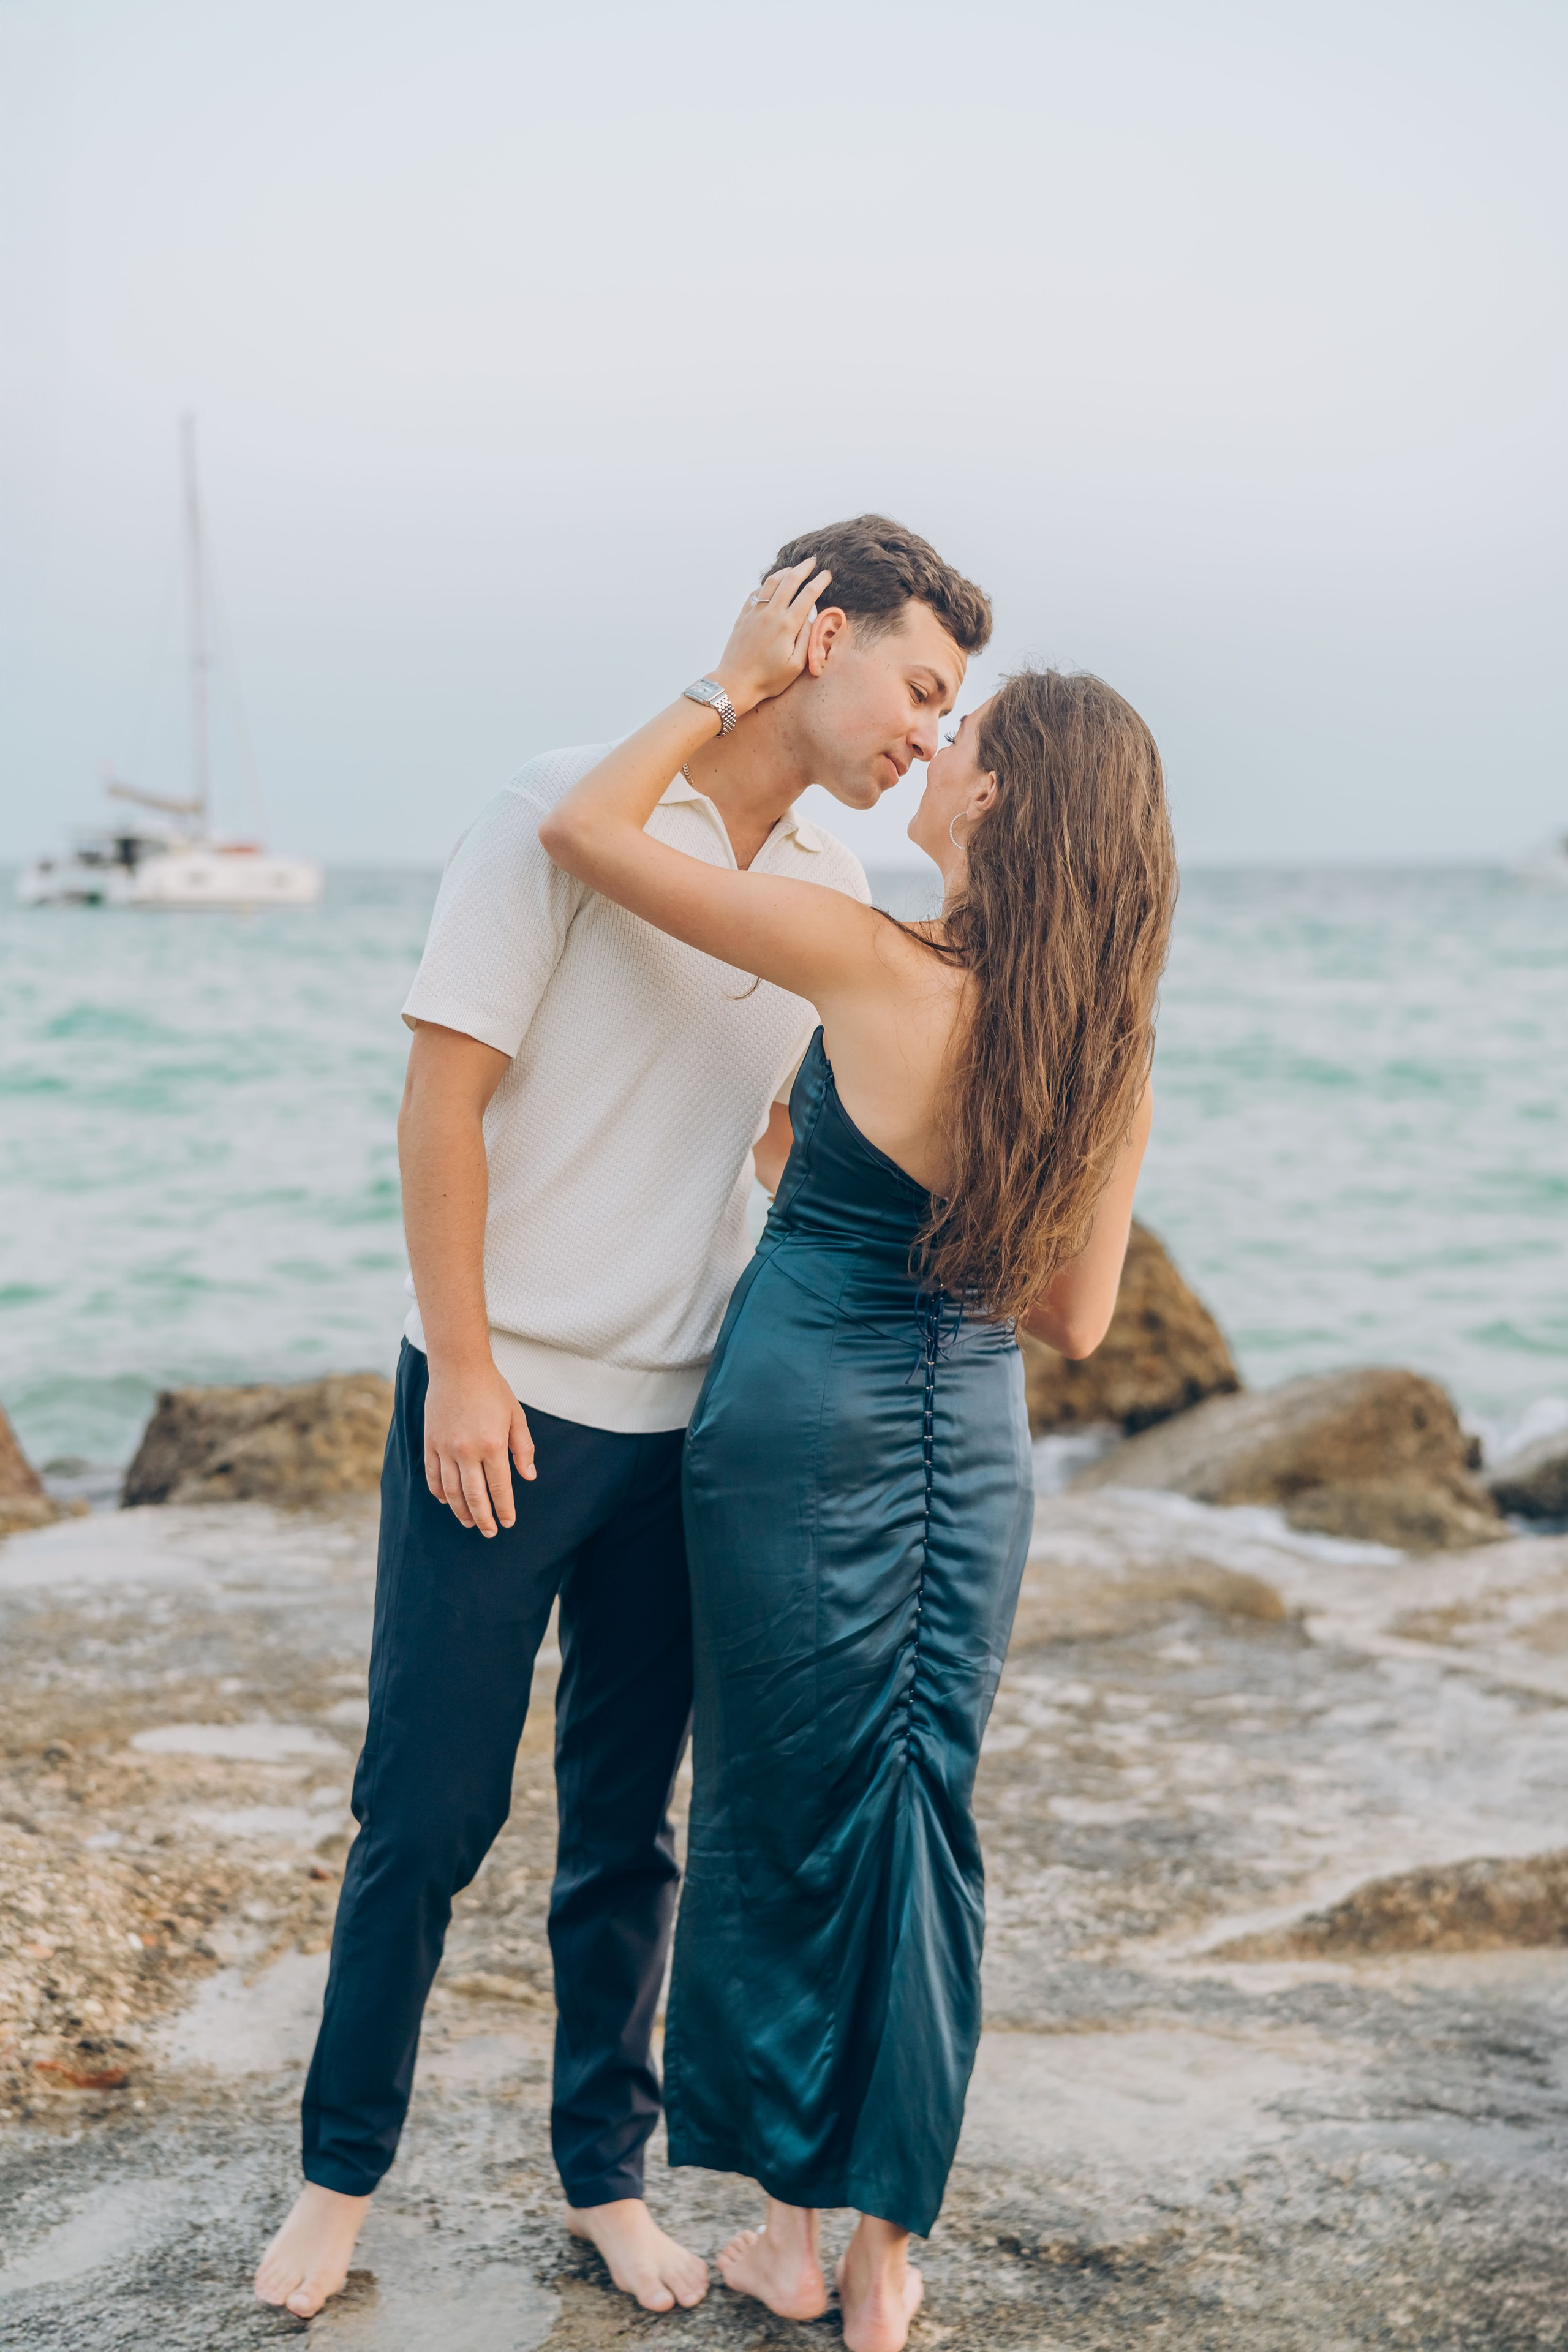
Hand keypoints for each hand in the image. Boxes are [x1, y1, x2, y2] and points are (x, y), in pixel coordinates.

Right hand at [423, 1356, 535, 1535]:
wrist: (458, 1367)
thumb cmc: (492, 1390)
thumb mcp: (516, 1416)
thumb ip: (523, 1448)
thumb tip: (529, 1477)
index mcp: (493, 1444)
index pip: (499, 1487)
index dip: (504, 1509)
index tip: (507, 1523)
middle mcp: (467, 1450)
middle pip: (474, 1495)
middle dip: (483, 1518)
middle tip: (489, 1532)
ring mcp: (445, 1448)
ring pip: (451, 1490)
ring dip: (460, 1510)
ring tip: (469, 1522)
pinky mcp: (430, 1443)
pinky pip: (432, 1475)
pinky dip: (439, 1492)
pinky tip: (446, 1501)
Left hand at [711, 558, 832, 716]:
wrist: (736, 682)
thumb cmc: (768, 679)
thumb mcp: (796, 665)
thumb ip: (807, 638)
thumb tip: (810, 618)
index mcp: (787, 625)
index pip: (808, 595)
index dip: (819, 582)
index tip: (827, 574)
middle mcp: (771, 614)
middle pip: (790, 581)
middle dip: (804, 568)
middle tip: (813, 561)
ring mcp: (755, 613)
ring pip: (771, 582)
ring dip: (784, 572)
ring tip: (793, 569)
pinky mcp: (743, 616)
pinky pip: (756, 593)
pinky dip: (766, 584)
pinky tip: (771, 585)